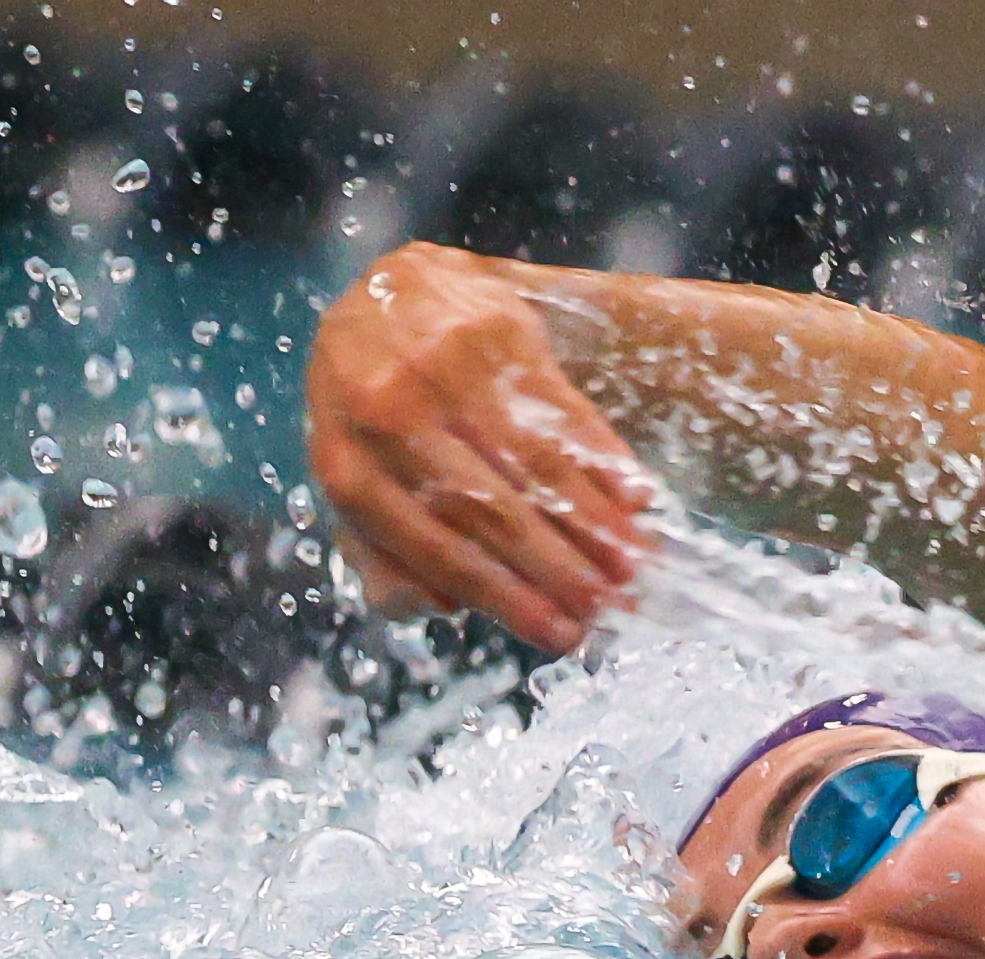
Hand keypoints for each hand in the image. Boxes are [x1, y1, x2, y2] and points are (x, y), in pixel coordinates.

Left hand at [307, 242, 653, 653]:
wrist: (390, 295)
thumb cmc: (374, 411)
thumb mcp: (356, 482)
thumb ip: (383, 557)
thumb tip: (443, 608)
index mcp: (349, 467)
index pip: (440, 548)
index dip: (508, 598)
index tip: (560, 636)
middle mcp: (390, 414)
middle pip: (493, 510)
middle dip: (558, 569)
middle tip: (606, 609)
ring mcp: (442, 368)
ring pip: (534, 464)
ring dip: (592, 523)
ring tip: (632, 566)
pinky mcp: (495, 333)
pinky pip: (561, 408)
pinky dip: (603, 460)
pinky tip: (635, 500)